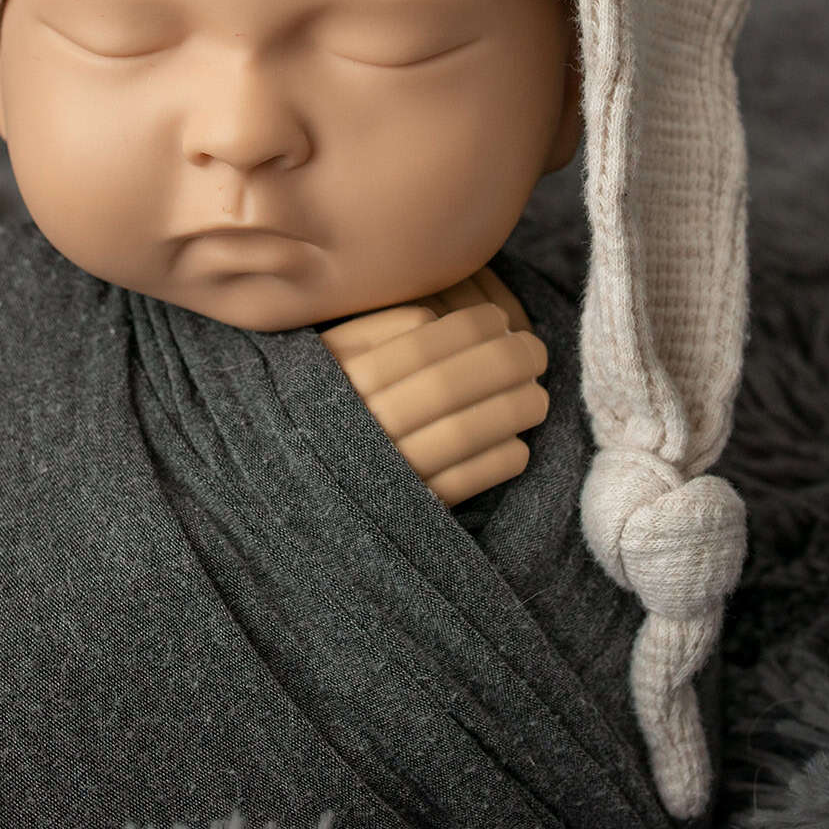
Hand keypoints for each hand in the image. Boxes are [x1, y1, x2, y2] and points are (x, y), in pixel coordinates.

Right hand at [318, 267, 548, 508]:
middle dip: (502, 363)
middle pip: (446, 388)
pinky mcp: (403, 513)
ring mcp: (384, 472)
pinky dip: (495, 463)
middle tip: (534, 350)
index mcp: (342, 382)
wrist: (291, 485)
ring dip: (510, 410)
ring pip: (460, 435)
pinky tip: (518, 446)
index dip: (467, 329)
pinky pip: (460, 485)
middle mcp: (362, 426)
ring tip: (538, 396)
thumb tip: (430, 316)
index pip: (418, 347)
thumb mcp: (324, 359)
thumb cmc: (314, 406)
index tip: (500, 317)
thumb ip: (369, 330)